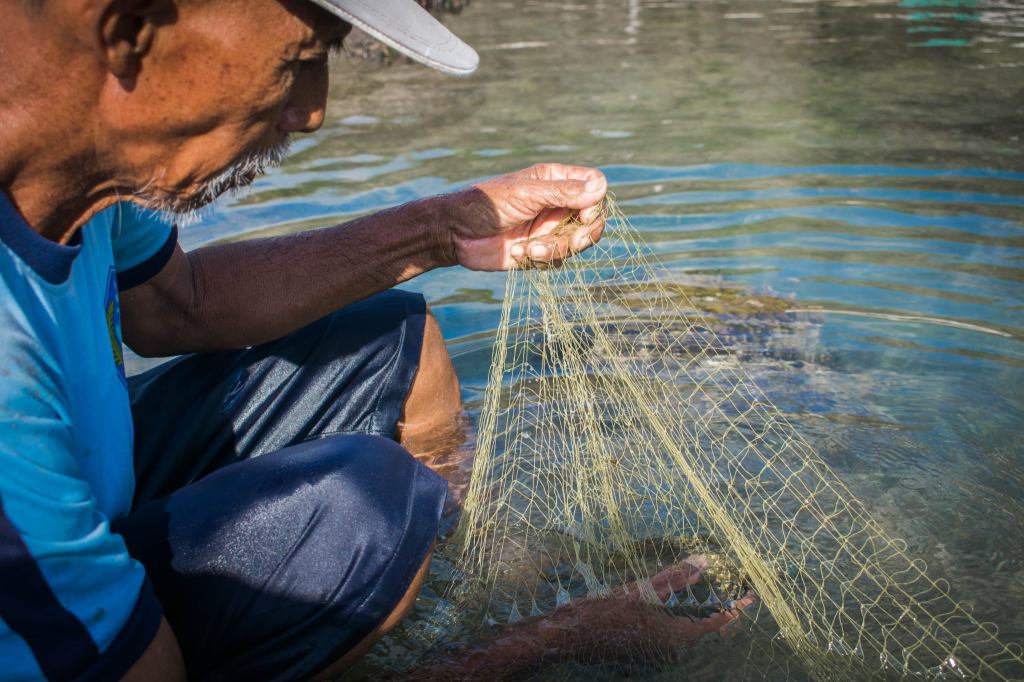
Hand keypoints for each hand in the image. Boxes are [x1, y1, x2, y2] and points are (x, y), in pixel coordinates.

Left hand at [442, 163, 607, 271]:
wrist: (456, 234)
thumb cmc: (487, 204)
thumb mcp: (526, 194)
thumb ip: (563, 192)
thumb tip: (601, 187)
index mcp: (556, 181)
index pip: (594, 186)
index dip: (595, 203)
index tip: (584, 215)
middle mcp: (557, 204)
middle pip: (593, 220)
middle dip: (582, 235)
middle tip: (572, 242)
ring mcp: (550, 229)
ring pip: (576, 244)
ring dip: (554, 250)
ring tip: (528, 250)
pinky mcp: (540, 252)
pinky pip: (558, 261)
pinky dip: (541, 260)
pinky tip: (518, 253)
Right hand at [540, 556, 755, 665]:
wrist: (569, 637)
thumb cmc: (604, 613)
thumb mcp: (640, 591)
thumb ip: (674, 578)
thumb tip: (704, 562)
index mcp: (675, 637)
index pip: (718, 622)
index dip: (736, 606)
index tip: (751, 593)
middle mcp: (672, 649)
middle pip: (707, 628)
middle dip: (721, 607)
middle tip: (734, 589)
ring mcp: (659, 652)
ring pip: (689, 629)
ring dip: (699, 611)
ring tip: (707, 591)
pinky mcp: (647, 649)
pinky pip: (673, 632)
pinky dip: (681, 616)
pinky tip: (676, 600)